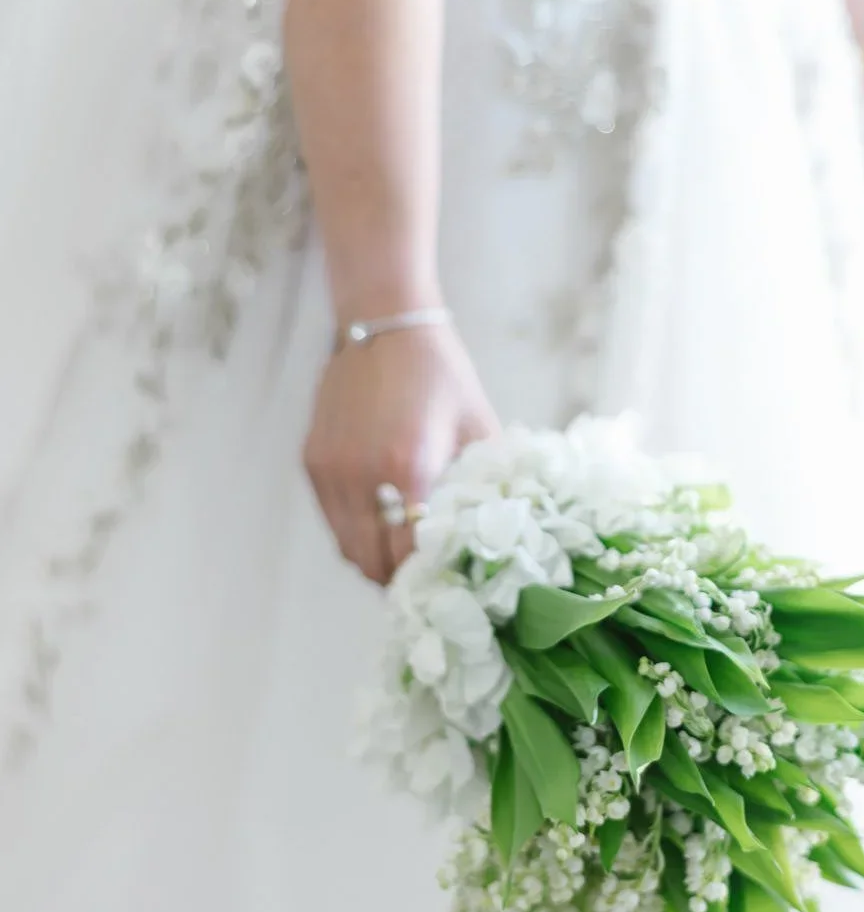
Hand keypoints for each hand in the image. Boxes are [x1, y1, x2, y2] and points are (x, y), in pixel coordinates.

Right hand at [304, 322, 498, 584]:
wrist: (386, 326)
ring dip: (373, 561)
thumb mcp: (477, 427)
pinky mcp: (313, 461)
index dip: (426, 577)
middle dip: (398, 580)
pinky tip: (380, 525)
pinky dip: (354, 532)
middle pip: (372, 561)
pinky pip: (332, 519)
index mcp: (409, 467)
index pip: (409, 554)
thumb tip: (503, 533)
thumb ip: (485, 482)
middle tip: (424, 582)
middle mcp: (361, 474)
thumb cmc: (442, 376)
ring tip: (401, 560)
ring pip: (347, 547)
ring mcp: (331, 470)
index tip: (445, 585)